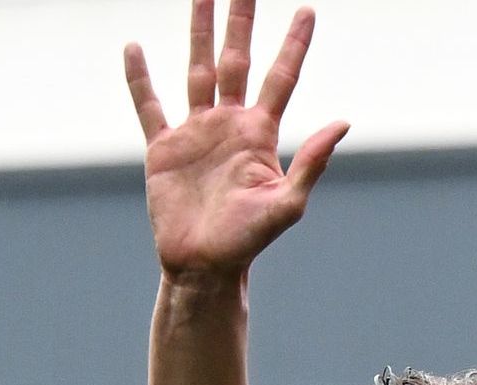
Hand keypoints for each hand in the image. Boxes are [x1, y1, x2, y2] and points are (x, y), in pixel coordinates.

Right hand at [127, 1, 346, 282]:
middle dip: (241, 21)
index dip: (294, 44)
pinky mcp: (164, 149)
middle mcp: (229, 124)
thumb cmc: (249, 241)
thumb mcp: (287, 205)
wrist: (203, 266)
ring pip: (196, 70)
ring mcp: (196, 132)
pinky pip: (150, 106)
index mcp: (259, 133)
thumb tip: (342, 123)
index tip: (307, 9)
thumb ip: (312, 164)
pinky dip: (140, 79)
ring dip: (198, 32)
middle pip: (237, 59)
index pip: (281, 77)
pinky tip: (134, 48)